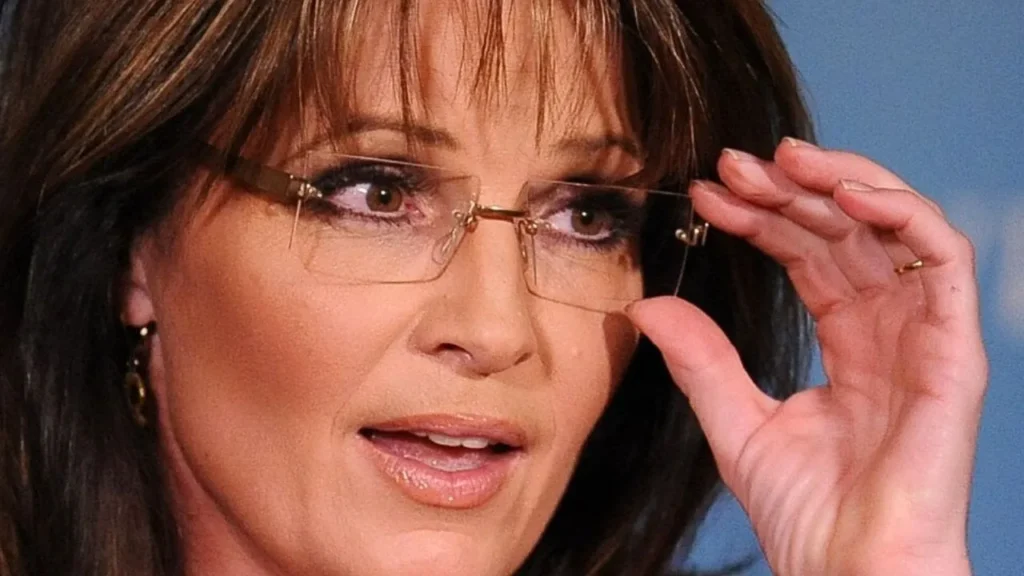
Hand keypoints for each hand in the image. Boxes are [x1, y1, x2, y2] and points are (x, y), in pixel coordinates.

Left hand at [627, 139, 987, 575]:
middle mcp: (889, 330)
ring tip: (780, 159)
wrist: (849, 571)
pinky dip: (900, 214)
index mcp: (849, 342)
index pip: (807, 256)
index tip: (707, 196)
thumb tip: (648, 305)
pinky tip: (841, 190)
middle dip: (788, 190)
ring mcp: (925, 337)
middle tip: (731, 166)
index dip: (760, 218)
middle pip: (846, 233)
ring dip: (839, 182)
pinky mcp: (955, 351)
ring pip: (894, 229)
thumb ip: (700, 360)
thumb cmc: (807, 514)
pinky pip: (943, 260)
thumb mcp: (736, 422)